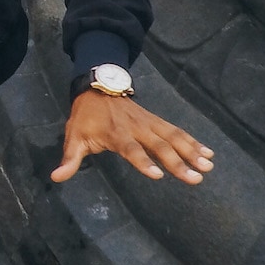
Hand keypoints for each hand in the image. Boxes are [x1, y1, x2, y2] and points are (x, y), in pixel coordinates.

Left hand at [52, 91, 211, 184]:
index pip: (131, 149)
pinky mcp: (156, 121)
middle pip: (160, 146)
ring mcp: (149, 123)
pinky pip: (177, 131)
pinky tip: (208, 153)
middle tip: (196, 178)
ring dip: (192, 151)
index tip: (158, 175)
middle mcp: (136, 128)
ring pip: (174, 137)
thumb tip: (56, 177)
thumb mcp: (74, 136)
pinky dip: (193, 141)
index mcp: (116, 134)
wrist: (98, 86)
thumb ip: (70, 159)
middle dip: (178, 162)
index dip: (143, 162)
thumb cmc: (86, 117)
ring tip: (208, 166)